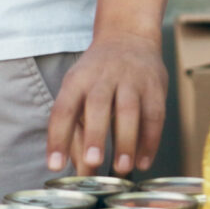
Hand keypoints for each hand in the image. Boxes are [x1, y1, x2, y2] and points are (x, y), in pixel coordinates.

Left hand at [48, 32, 166, 175]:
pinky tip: (144, 161)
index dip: (58, 138)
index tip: (54, 165)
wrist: (128, 36)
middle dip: (95, 135)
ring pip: (129, 110)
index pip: (63, 109)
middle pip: (98, 105)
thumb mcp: (79, 92)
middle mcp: (103, 77)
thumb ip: (76, 132)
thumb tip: (81, 172)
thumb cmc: (97, 75)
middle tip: (92, 163)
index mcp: (77, 80)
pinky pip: (155, 115)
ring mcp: (131, 79)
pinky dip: (150, 140)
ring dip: (126, 141)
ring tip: (122, 168)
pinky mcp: (155, 86)